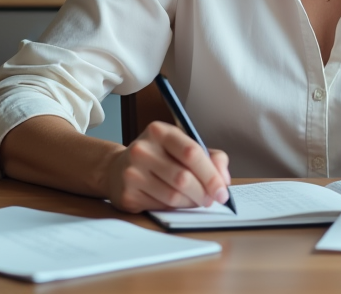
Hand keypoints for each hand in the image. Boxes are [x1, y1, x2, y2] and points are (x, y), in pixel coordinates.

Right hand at [104, 121, 230, 212]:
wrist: (116, 169)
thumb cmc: (159, 157)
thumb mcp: (182, 146)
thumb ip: (210, 157)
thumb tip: (224, 180)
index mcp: (159, 131)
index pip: (191, 152)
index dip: (211, 174)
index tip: (222, 190)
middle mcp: (142, 149)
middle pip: (183, 178)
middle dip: (203, 192)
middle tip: (212, 200)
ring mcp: (132, 173)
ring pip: (173, 196)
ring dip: (191, 202)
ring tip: (197, 201)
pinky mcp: (127, 194)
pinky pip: (160, 206)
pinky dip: (174, 208)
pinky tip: (176, 203)